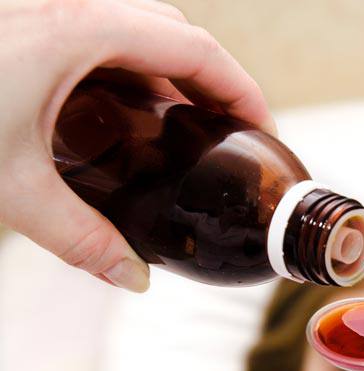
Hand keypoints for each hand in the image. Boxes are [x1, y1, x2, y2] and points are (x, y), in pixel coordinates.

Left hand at [0, 0, 275, 291]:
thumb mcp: (9, 185)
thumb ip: (80, 237)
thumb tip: (132, 278)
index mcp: (79, 29)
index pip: (195, 49)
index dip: (242, 89)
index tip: (264, 130)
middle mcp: (69, 7)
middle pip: (175, 33)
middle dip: (214, 83)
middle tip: (230, 136)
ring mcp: (47, 12)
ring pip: (138, 31)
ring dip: (172, 77)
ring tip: (185, 132)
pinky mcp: (29, 26)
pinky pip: (102, 38)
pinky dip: (132, 73)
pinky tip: (123, 118)